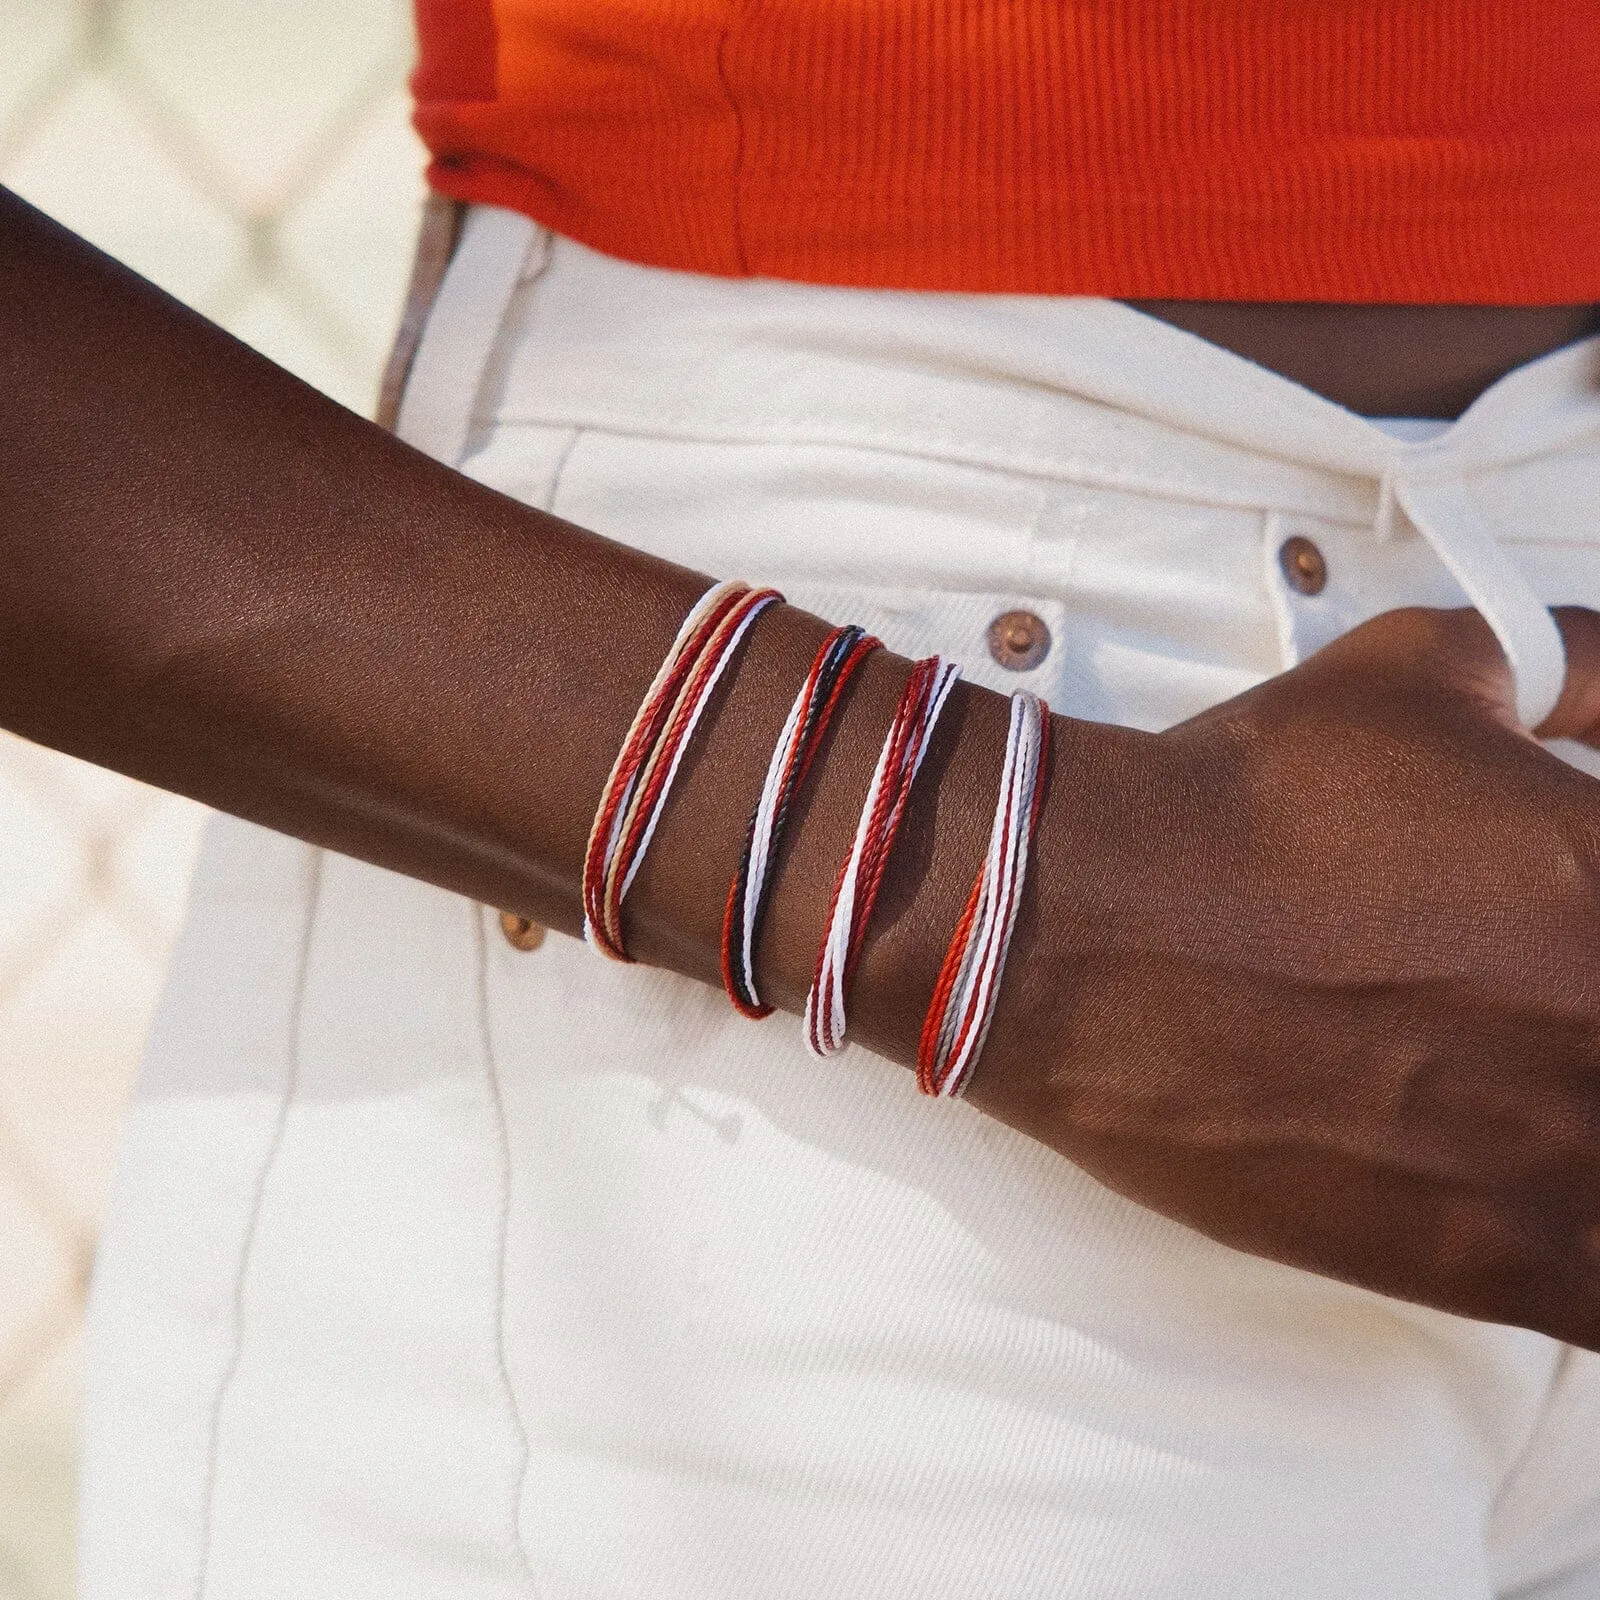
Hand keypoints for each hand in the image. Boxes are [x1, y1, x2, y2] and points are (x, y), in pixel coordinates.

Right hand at [970, 605, 1599, 1347]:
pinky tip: (1544, 1202)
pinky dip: (1588, 1255)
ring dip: (1588, 1136)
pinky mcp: (1487, 1262)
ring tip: (1519, 1095)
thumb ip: (1574, 662)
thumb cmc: (1243, 804)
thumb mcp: (1421, 672)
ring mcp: (1565, 1160)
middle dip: (1586, 1019)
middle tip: (1533, 1009)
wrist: (1094, 921)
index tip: (1571, 941)